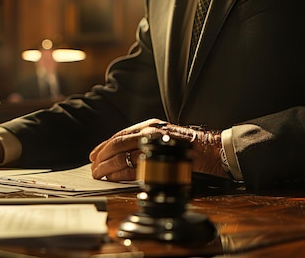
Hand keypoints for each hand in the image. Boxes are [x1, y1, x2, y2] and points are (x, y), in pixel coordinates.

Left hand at [89, 118, 228, 180]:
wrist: (212, 151)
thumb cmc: (189, 147)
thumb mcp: (164, 137)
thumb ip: (146, 142)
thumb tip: (123, 153)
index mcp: (150, 126)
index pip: (119, 135)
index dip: (103, 146)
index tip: (94, 155)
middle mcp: (150, 132)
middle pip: (116, 144)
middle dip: (101, 157)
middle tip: (93, 167)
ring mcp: (154, 145)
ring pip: (121, 156)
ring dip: (106, 167)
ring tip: (98, 174)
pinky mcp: (158, 159)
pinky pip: (132, 167)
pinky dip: (118, 174)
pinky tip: (111, 178)